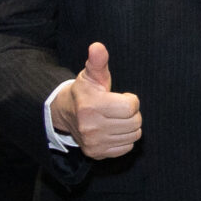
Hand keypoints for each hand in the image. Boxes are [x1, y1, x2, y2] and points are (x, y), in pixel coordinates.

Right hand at [54, 42, 141, 159]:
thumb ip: (98, 61)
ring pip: (134, 135)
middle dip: (131, 113)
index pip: (131, 106)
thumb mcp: (90, 74)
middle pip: (135, 122)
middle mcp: (91, 127)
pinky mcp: (96, 153)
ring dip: (129, 126)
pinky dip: (124, 139)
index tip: (119, 97)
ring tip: (115, 118)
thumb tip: (97, 46)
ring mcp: (93, 143)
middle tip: (117, 109)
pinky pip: (127, 147)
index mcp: (91, 106)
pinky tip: (112, 130)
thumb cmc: (85, 92)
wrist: (65, 114)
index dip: (130, 99)